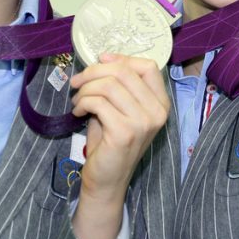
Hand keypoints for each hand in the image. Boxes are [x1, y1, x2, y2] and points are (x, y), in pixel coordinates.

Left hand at [68, 53, 168, 238]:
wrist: (107, 179)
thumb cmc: (111, 142)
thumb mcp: (118, 108)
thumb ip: (118, 85)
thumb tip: (104, 58)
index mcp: (161, 103)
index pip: (148, 66)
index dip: (121, 59)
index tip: (99, 61)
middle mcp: (158, 111)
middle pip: (124, 72)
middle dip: (94, 72)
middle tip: (77, 82)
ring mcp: (144, 122)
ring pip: (110, 85)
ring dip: (86, 89)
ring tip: (77, 100)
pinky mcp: (125, 132)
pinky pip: (98, 102)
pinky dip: (82, 102)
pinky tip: (77, 112)